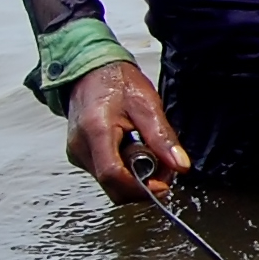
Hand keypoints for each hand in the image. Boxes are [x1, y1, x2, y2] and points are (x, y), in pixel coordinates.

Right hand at [65, 63, 188, 201]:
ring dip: (135, 179)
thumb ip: (163, 137)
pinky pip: (105, 174)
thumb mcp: (147, 105)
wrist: (90, 72)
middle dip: (142, 185)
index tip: (163, 186)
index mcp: (95, 131)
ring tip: (151, 154)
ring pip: (109, 183)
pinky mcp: (80, 155)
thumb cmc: (117, 83)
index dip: (140, 187)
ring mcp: (77, 153)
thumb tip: (180, 166)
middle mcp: (80, 147)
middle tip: (164, 169)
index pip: (113, 175)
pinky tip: (136, 152)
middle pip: (112, 185)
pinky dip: (125, 171)